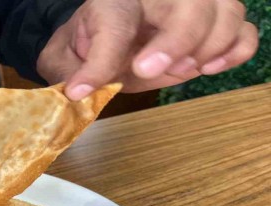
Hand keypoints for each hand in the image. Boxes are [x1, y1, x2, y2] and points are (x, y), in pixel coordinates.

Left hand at [37, 0, 258, 99]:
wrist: (109, 35)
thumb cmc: (89, 44)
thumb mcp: (63, 57)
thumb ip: (65, 71)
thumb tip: (73, 93)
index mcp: (115, 1)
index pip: (114, 24)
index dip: (99, 62)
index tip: (79, 92)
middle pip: (189, 3)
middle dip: (175, 40)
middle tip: (147, 71)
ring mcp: (194, 7)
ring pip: (226, 11)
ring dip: (208, 47)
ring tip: (180, 70)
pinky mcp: (215, 26)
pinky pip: (244, 30)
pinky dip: (235, 50)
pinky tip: (208, 68)